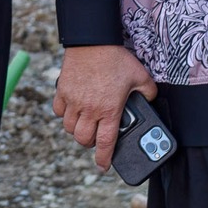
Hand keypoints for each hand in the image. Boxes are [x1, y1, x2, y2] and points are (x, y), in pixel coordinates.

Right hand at [53, 44, 156, 172]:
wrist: (93, 40)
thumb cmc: (116, 58)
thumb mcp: (141, 76)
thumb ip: (148, 92)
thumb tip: (149, 100)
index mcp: (110, 110)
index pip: (105, 143)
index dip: (104, 159)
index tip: (103, 166)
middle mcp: (90, 109)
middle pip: (84, 140)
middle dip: (90, 144)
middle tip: (96, 139)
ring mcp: (74, 100)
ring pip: (69, 128)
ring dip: (77, 130)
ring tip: (85, 125)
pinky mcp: (62, 90)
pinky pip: (58, 111)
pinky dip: (64, 115)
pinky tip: (72, 110)